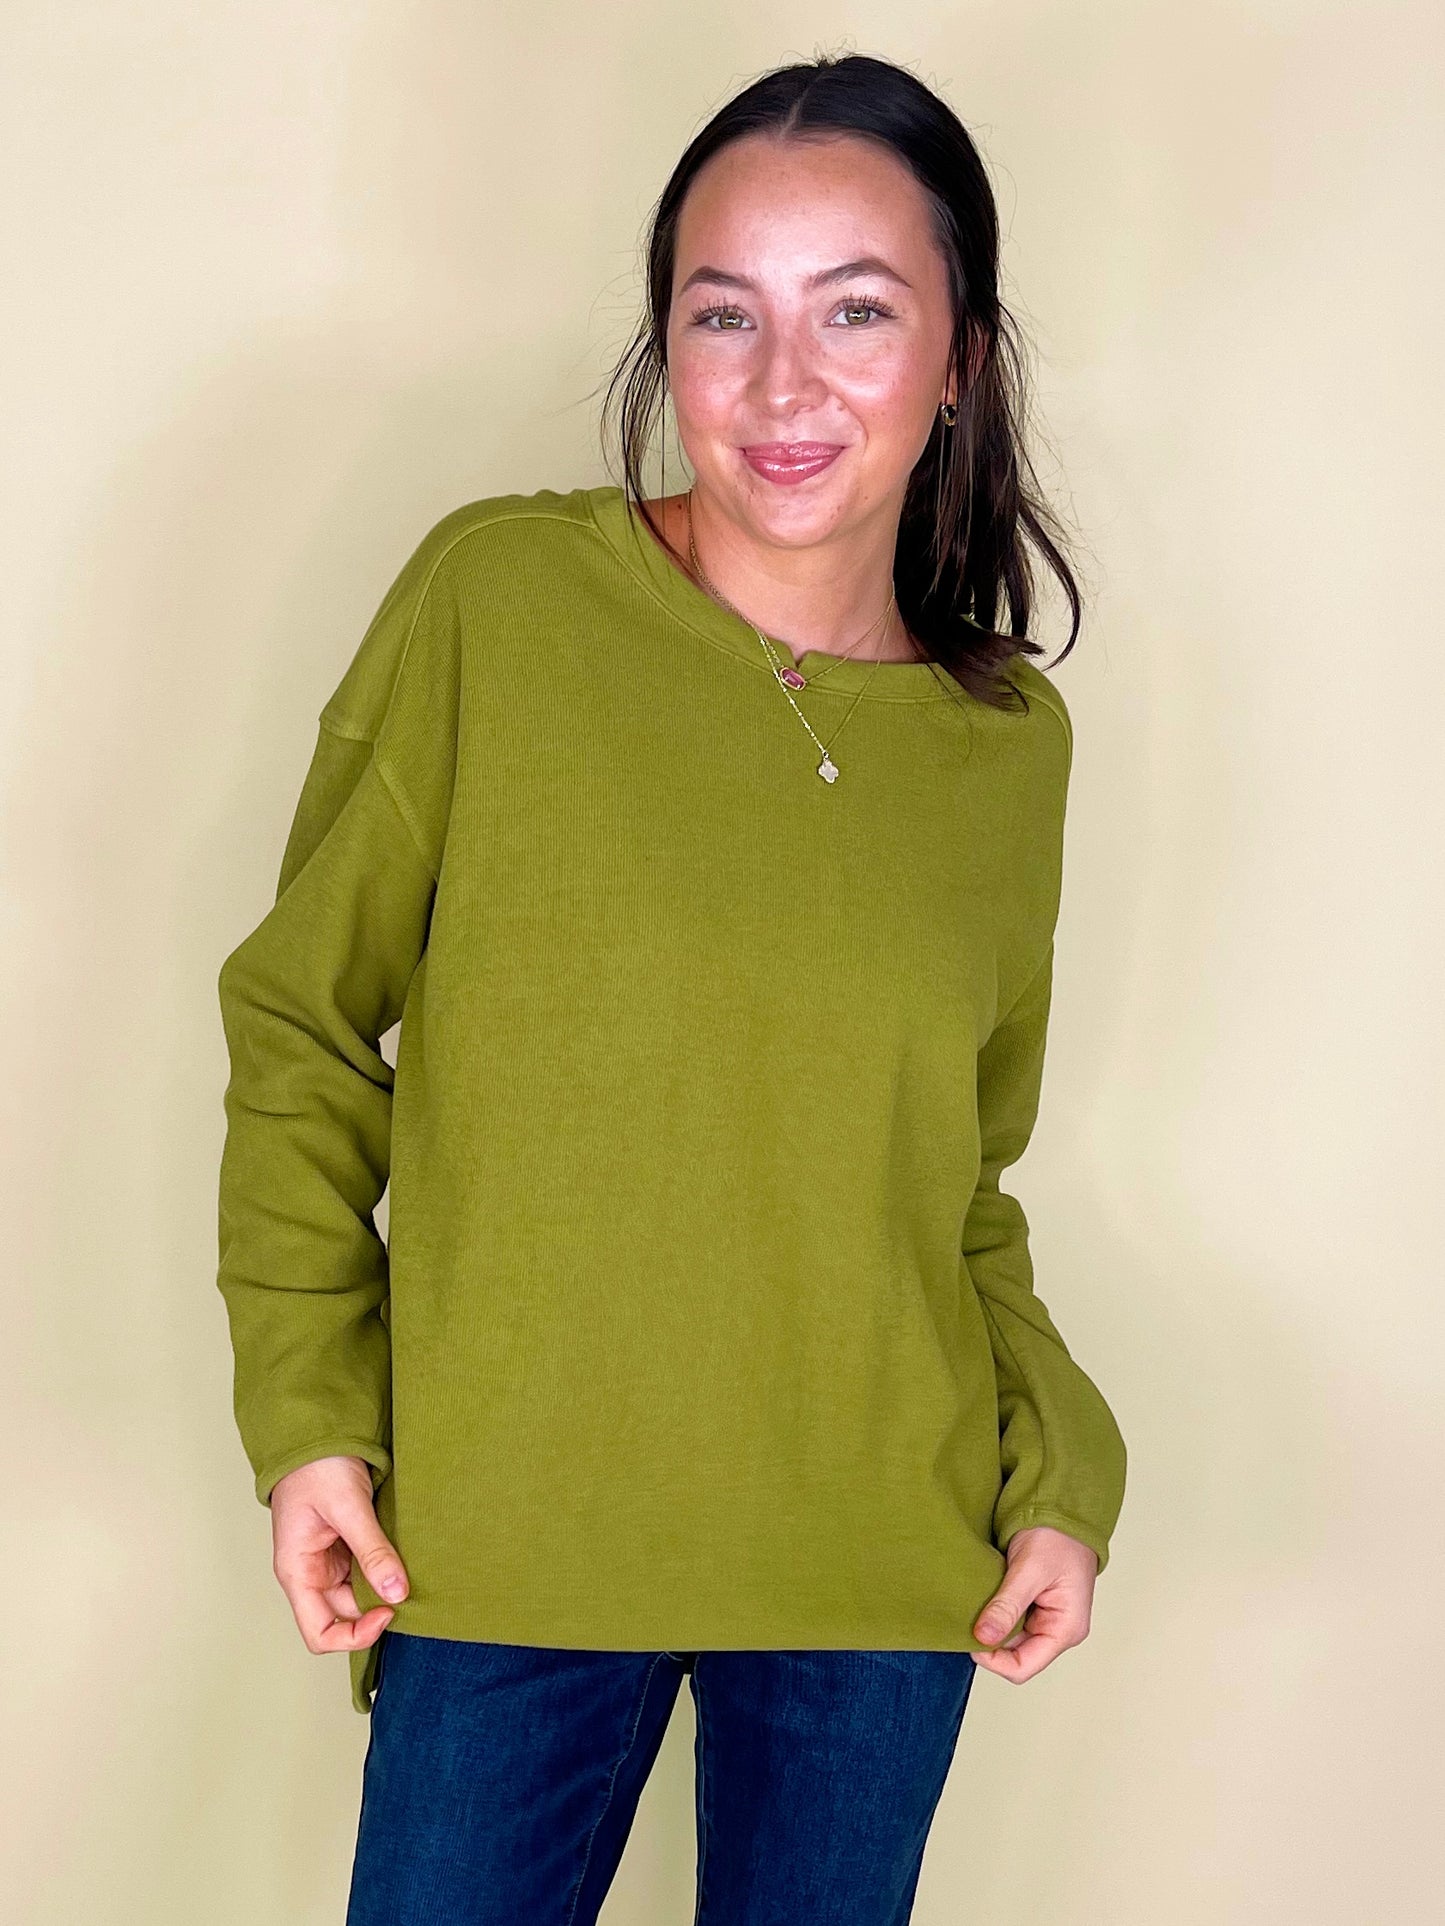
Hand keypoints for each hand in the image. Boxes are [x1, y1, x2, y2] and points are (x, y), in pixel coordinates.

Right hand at [269, 1455, 408, 1654]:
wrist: (316, 1430)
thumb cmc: (317, 1465)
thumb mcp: (347, 1507)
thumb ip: (371, 1550)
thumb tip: (396, 1593)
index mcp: (297, 1571)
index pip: (320, 1633)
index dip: (355, 1635)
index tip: (388, 1611)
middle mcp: (311, 1572)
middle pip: (346, 1614)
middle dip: (377, 1605)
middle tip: (411, 1585)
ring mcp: (328, 1559)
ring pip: (360, 1592)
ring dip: (383, 1586)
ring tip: (409, 1568)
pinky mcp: (345, 1543)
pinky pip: (366, 1569)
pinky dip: (384, 1567)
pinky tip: (402, 1555)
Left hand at [971, 1525, 1096, 1681]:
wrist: (1061, 1508)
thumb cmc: (1058, 1536)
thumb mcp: (1030, 1570)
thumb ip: (1008, 1605)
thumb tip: (984, 1638)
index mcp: (1066, 1629)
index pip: (1024, 1666)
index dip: (994, 1660)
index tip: (971, 1638)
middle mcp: (1057, 1630)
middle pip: (1014, 1655)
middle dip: (990, 1640)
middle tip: (970, 1615)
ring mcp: (1045, 1619)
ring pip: (1009, 1638)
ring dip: (991, 1624)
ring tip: (979, 1602)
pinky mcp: (1033, 1606)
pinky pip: (1009, 1620)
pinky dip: (994, 1612)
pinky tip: (986, 1597)